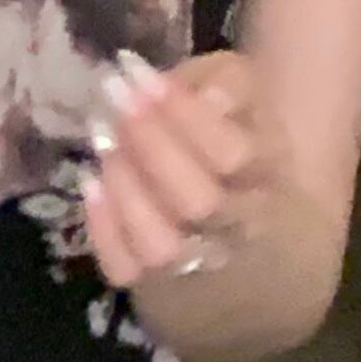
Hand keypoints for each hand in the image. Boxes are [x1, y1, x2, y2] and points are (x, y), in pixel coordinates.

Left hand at [82, 46, 280, 297]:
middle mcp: (239, 228)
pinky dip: (102, 227)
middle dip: (149, 143)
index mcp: (268, 176)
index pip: (234, 156)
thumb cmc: (233, 139)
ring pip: (160, 244)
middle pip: (198, 202)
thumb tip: (205, 97)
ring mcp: (197, 265)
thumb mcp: (245, 97)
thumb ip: (230, 84)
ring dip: (125, 186)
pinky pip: (124, 268)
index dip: (183, 115)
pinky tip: (92, 182)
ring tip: (104, 140)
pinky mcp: (154, 287)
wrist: (244, 224)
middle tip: (114, 98)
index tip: (138, 75)